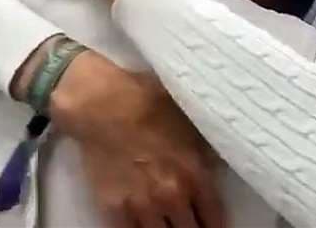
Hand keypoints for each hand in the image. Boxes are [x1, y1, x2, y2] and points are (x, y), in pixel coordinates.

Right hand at [49, 50, 224, 227]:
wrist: (100, 103)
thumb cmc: (146, 101)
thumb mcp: (186, 119)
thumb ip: (202, 149)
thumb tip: (213, 166)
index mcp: (194, 173)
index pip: (214, 217)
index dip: (215, 223)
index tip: (213, 225)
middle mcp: (172, 196)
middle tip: (190, 225)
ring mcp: (141, 206)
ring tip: (167, 227)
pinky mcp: (113, 209)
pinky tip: (141, 225)